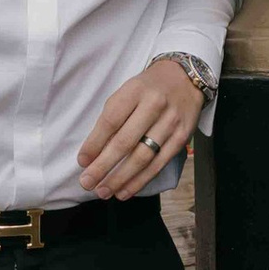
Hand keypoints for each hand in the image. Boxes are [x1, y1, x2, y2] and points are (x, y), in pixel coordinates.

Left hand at [80, 58, 203, 199]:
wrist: (185, 78)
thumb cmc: (148, 89)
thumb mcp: (128, 91)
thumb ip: (113, 117)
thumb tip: (94, 152)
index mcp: (135, 91)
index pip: (111, 121)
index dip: (94, 143)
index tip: (82, 161)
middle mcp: (154, 105)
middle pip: (125, 142)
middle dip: (103, 166)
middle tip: (87, 182)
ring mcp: (170, 122)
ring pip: (142, 157)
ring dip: (120, 178)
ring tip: (103, 191)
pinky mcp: (182, 137)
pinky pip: (159, 164)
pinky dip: (140, 180)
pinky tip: (125, 191)